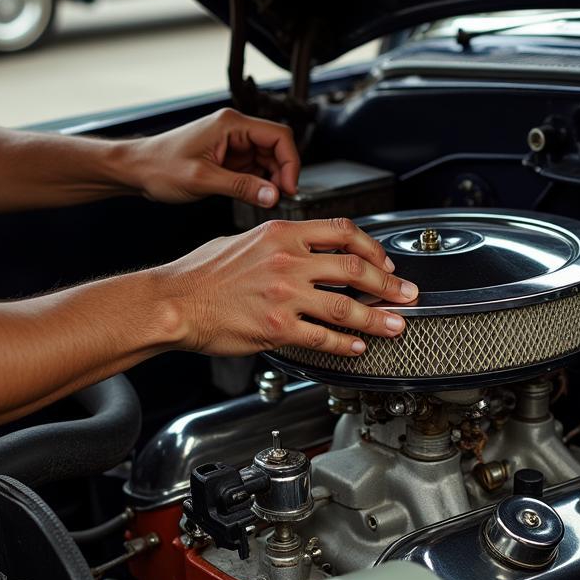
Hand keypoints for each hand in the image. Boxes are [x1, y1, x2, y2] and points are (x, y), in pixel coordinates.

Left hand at [124, 108, 299, 207]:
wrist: (136, 170)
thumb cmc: (159, 166)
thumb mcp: (203, 179)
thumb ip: (242, 187)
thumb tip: (274, 195)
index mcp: (231, 124)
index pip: (278, 135)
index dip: (290, 162)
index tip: (289, 188)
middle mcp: (234, 130)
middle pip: (276, 148)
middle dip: (282, 173)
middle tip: (279, 199)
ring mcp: (231, 145)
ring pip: (267, 160)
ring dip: (271, 181)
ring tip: (266, 200)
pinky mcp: (227, 160)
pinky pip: (253, 170)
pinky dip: (259, 184)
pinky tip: (254, 197)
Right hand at [152, 218, 419, 356]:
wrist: (173, 302)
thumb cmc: (200, 274)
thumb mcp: (243, 240)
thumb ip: (279, 243)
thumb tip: (307, 250)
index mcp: (281, 234)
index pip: (342, 232)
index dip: (372, 248)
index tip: (386, 263)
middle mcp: (287, 261)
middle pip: (354, 268)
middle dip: (388, 284)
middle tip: (406, 295)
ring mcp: (284, 295)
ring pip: (346, 305)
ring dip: (378, 317)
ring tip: (396, 324)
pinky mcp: (277, 328)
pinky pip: (322, 337)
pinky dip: (346, 344)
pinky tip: (358, 346)